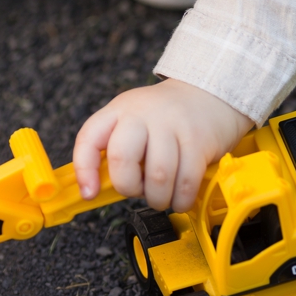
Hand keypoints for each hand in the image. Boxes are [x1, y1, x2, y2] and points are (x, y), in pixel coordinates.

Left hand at [73, 77, 250, 212]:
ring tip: (163, 197)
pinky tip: (181, 197)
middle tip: (140, 191)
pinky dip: (182, 200)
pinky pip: (186, 183)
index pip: (90, 138)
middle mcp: (143, 113)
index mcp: (120, 110)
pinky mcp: (199, 141)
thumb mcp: (135, 122)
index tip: (89, 193)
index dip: (85, 170)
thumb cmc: (169, 118)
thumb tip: (102, 189)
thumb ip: (118, 149)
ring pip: (157, 177)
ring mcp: (172, 125)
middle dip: (129, 187)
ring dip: (159, 199)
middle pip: (123, 159)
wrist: (211, 95)